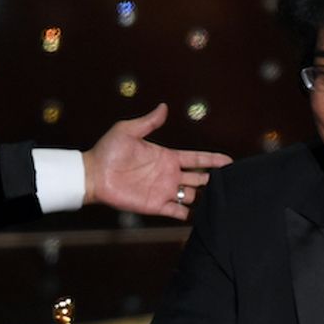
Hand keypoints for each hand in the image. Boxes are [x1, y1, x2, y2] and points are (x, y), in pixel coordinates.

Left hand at [82, 103, 231, 220]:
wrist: (93, 174)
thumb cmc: (107, 150)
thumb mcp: (128, 130)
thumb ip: (148, 122)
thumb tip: (164, 106)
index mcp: (167, 157)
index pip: (196, 158)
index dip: (212, 160)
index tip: (230, 162)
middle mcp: (169, 175)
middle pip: (199, 179)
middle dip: (214, 180)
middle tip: (230, 182)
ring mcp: (164, 191)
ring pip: (192, 196)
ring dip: (204, 198)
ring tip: (219, 200)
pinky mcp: (156, 206)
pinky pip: (177, 212)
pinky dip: (190, 215)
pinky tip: (201, 216)